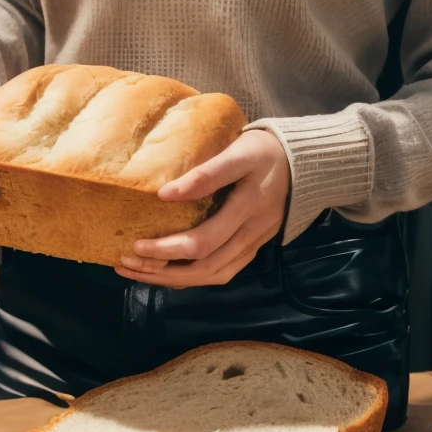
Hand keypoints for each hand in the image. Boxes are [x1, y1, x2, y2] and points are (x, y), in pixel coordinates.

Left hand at [116, 128, 289, 289]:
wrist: (308, 163)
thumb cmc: (266, 152)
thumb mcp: (239, 152)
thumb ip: (206, 174)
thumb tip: (164, 194)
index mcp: (246, 211)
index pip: (203, 242)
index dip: (167, 248)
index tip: (134, 242)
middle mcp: (250, 235)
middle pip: (203, 267)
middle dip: (160, 270)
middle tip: (123, 261)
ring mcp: (252, 245)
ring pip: (211, 276)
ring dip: (171, 279)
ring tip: (136, 271)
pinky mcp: (251, 247)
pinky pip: (220, 272)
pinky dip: (191, 277)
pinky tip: (166, 273)